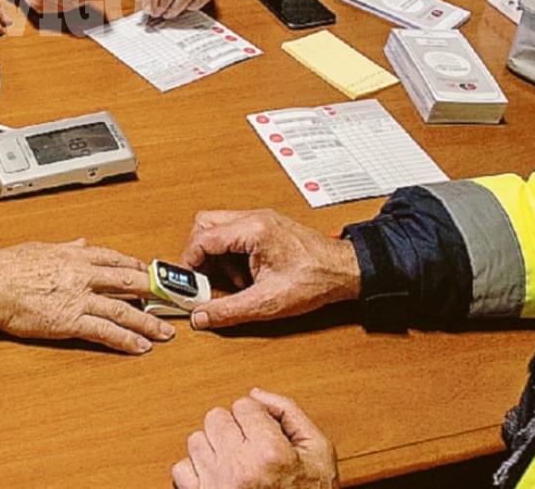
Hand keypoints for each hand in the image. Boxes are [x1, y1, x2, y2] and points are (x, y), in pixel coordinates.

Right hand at [0, 238, 173, 353]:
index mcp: (75, 255)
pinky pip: (106, 332)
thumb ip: (65, 247)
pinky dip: (126, 340)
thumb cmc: (7, 267)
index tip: (151, 272)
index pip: (115, 259)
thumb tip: (80, 243)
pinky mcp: (71, 322)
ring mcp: (80, 299)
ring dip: (148, 322)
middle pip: (129, 283)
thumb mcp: (40, 248)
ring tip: (165, 332)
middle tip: (172, 301)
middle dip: (155, 293)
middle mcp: (83, 275)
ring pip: (124, 310)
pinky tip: (141, 346)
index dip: (137, 267)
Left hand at [171, 389, 338, 488]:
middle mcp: (240, 468)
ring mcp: (217, 484)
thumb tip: (257, 394)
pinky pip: (181, 469)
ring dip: (213, 447)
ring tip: (235, 463)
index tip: (264, 433)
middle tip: (250, 447)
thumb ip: (290, 413)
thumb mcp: (319, 453)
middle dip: (233, 427)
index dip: (257, 417)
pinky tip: (217, 476)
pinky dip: (196, 471)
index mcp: (270, 454)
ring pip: (196, 439)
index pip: (244, 405)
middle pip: (216, 417)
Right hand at [181, 210, 360, 329]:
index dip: (189, 263)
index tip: (188, 284)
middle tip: (204, 280)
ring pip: (218, 228)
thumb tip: (202, 316)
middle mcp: (254, 218)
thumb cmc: (316, 279)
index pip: (202, 238)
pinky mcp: (266, 228)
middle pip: (205, 225)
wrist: (346, 271)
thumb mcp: (267, 302)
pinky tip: (245, 276)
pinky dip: (231, 254)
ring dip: (216, 255)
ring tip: (233, 281)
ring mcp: (260, 221)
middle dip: (199, 255)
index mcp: (253, 230)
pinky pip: (234, 233)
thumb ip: (229, 310)